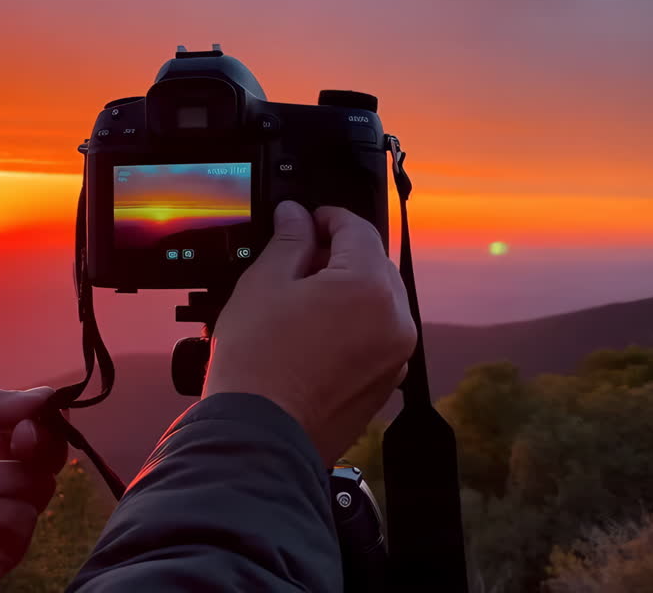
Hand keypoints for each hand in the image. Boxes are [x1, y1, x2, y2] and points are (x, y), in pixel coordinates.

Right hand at [206, 202, 414, 464]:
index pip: (357, 229)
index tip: (305, 219)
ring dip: (347, 291)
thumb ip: (289, 241)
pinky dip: (353, 325)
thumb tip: (296, 215)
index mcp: (370, 288)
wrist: (259, 437)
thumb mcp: (264, 284)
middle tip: (295, 260)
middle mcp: (396, 321)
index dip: (327, 217)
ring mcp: (395, 356)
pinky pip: (377, 337)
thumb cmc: (256, 364)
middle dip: (338, 255)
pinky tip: (314, 335)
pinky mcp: (385, 384)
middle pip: (374, 264)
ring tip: (300, 302)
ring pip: (378, 302)